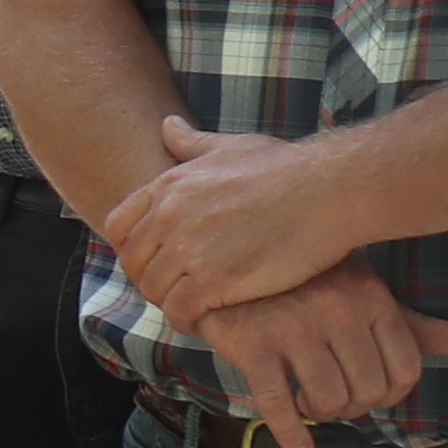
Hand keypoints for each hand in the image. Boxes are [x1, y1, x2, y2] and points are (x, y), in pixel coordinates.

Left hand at [103, 111, 371, 326]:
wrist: (328, 191)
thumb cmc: (287, 168)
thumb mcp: (231, 146)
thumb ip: (192, 143)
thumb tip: (167, 125)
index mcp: (169, 186)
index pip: (118, 226)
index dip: (132, 247)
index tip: (155, 259)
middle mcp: (169, 217)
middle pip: (133, 263)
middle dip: (149, 278)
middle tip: (175, 287)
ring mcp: (188, 250)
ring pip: (153, 292)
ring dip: (169, 302)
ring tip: (193, 306)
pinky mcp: (213, 281)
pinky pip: (180, 312)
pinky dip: (187, 321)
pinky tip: (205, 320)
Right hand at [188, 262, 447, 447]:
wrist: (230, 259)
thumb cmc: (305, 281)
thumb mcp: (362, 290)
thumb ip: (409, 323)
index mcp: (371, 298)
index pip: (405, 370)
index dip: (391, 394)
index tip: (369, 390)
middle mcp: (338, 311)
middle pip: (368, 392)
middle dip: (354, 407)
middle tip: (335, 396)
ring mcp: (294, 329)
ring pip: (329, 401)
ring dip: (322, 414)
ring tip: (308, 400)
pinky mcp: (253, 345)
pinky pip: (276, 403)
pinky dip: (291, 434)